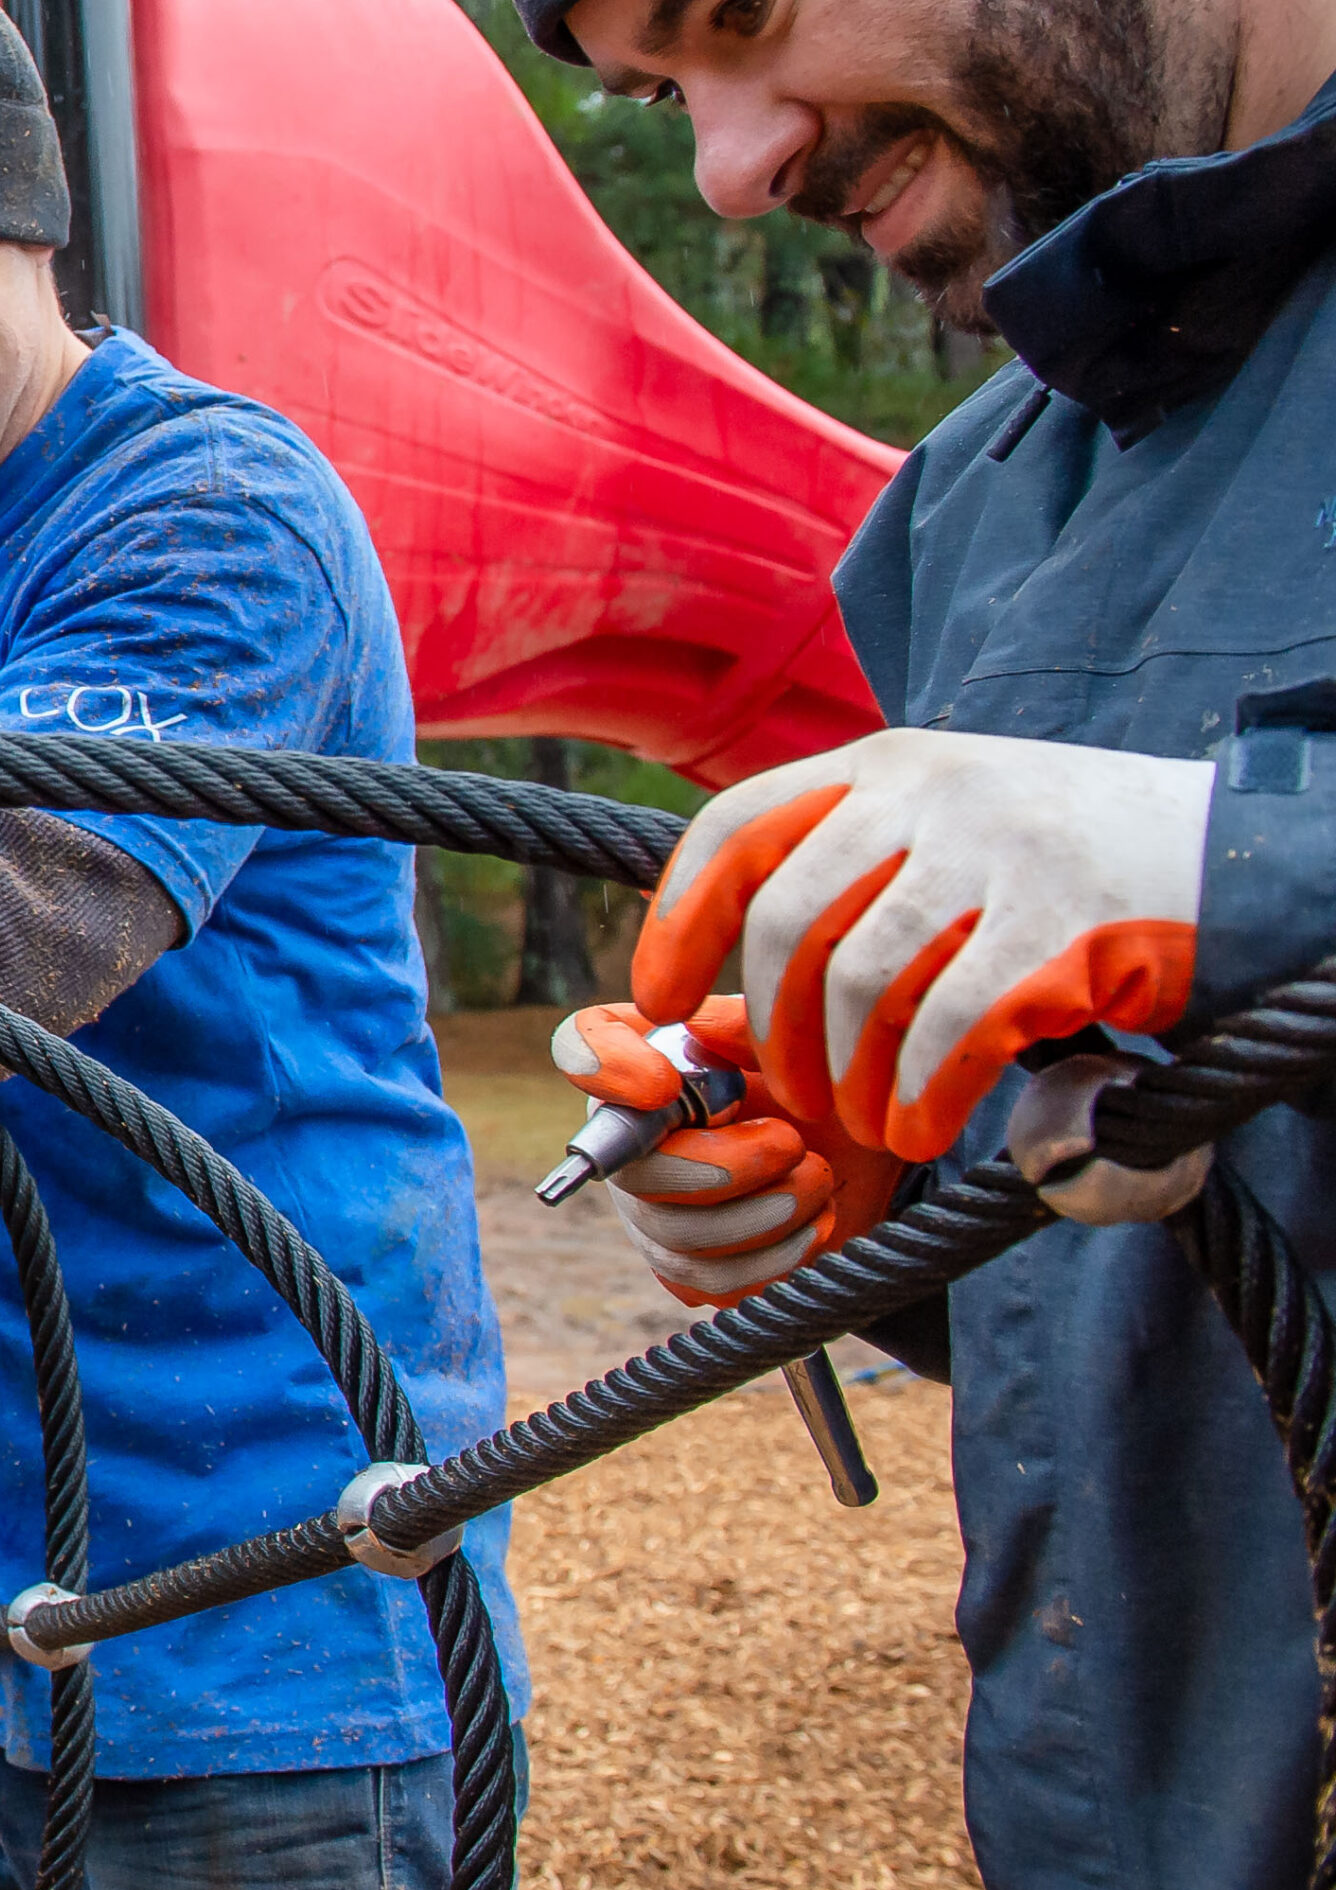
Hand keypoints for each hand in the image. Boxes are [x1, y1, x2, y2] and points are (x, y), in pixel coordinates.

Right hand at [551, 998, 901, 1305]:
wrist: (857, 1153)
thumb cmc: (812, 1081)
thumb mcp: (787, 1041)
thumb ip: (743, 1026)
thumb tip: (695, 1029)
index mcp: (643, 1058)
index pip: (580, 1049)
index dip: (604, 1070)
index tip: (664, 1085)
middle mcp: (629, 1139)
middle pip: (635, 1173)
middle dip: (726, 1169)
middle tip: (792, 1143)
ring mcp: (652, 1213)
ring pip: (682, 1238)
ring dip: (770, 1212)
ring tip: (818, 1177)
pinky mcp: (690, 1271)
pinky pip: (717, 1282)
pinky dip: (780, 1255)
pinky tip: (813, 1219)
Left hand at [633, 728, 1211, 1161]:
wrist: (1234, 850)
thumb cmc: (1068, 858)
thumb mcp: (951, 822)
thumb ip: (857, 866)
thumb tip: (739, 963)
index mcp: (885, 763)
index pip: (737, 828)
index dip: (679, 918)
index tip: (654, 995)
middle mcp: (928, 792)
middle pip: (785, 920)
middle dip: (769, 1024)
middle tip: (789, 1091)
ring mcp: (995, 852)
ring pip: (860, 980)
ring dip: (844, 1074)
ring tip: (863, 1122)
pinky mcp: (1059, 926)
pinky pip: (949, 1025)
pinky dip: (916, 1092)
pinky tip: (917, 1126)